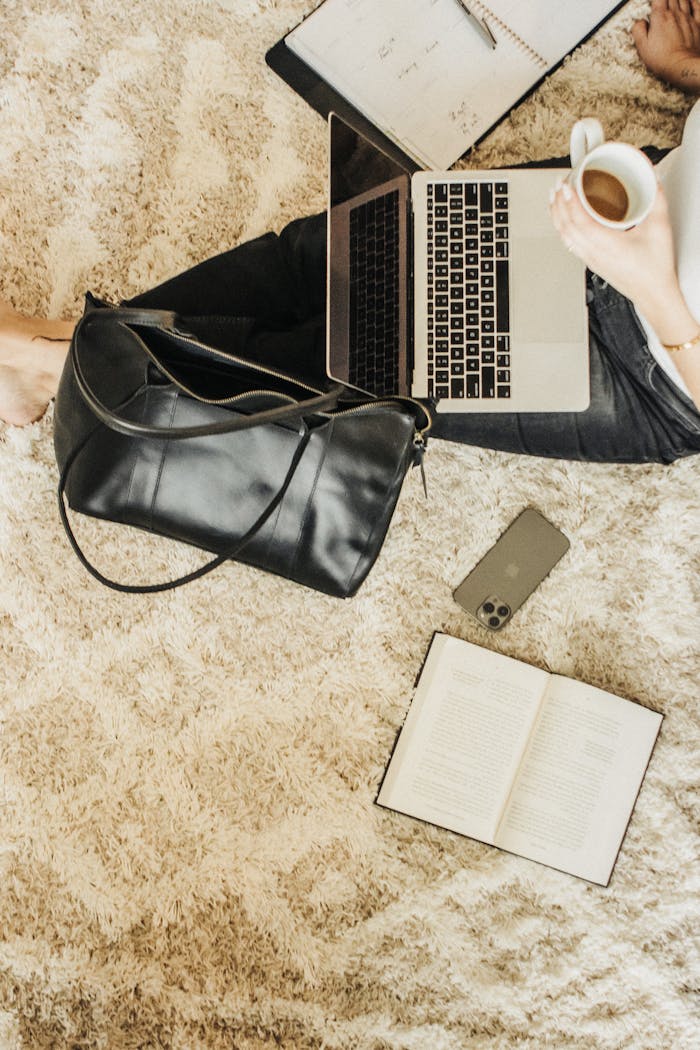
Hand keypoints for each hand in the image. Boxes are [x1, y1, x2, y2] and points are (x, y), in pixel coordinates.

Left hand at [549, 178, 679, 307]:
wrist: (653, 294)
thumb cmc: (655, 268)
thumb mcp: (660, 227)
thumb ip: (657, 199)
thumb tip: (652, 178)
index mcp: (607, 245)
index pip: (580, 221)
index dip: (570, 202)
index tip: (566, 186)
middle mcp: (594, 253)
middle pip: (566, 228)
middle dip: (559, 204)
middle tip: (557, 184)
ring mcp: (590, 259)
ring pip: (565, 237)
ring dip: (557, 216)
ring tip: (554, 198)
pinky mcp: (591, 262)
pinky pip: (569, 243)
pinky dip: (563, 228)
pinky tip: (563, 219)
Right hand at [632, 0, 699, 92]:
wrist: (682, 66)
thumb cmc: (663, 58)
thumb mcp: (642, 47)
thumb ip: (638, 31)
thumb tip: (639, 22)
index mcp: (660, 18)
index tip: (654, 1)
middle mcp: (675, 14)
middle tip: (663, 1)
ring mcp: (687, 18)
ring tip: (674, 0)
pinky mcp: (697, 25)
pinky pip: (697, 7)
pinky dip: (693, 2)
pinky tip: (690, 0)